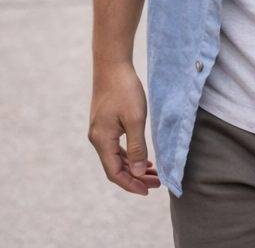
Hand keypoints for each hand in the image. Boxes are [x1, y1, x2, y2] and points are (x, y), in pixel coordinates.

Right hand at [87, 60, 160, 194]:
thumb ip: (136, 148)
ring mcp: (99, 130)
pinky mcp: (104, 123)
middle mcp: (97, 138)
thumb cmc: (124, 90)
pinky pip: (115, 147)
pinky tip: (142, 156)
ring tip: (153, 172)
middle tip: (157, 182)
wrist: (112, 64)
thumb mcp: (134, 120)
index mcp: (102, 140)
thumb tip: (136, 173)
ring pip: (115, 158)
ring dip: (133, 167)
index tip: (149, 190)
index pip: (115, 173)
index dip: (131, 185)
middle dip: (135, 178)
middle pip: (115, 168)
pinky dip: (129, 155)